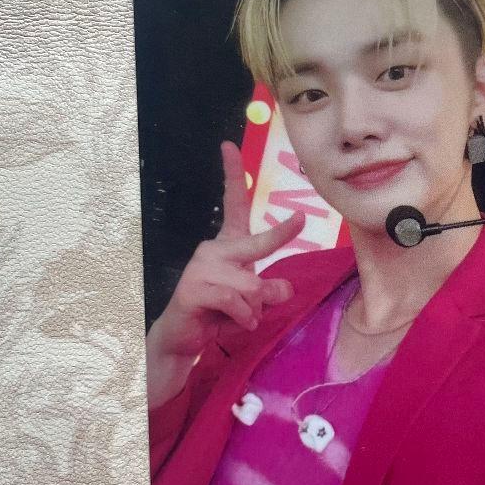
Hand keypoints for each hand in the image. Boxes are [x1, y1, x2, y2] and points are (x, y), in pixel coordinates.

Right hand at [146, 140, 305, 408]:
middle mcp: (213, 250)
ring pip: (252, 286)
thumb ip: (269, 291)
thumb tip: (284, 289)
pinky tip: (231, 323)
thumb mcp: (252, 300)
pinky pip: (236, 302)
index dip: (231, 175)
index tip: (228, 145)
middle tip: (300, 219)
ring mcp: (201, 268)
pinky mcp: (193, 290)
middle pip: (257, 244)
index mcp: (226, 245)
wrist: (185, 339)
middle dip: (281, 234)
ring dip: (255, 310)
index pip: (232, 205)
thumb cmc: (220, 313)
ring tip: (239, 317)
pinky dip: (243, 319)